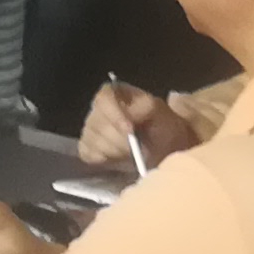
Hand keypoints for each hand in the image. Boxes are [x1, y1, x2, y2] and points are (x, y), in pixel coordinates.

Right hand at [79, 82, 195, 172]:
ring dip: (114, 152)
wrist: (165, 148)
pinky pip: (89, 154)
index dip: (114, 115)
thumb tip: (128, 116)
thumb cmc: (163, 126)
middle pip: (97, 123)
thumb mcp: (160, 112)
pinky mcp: (88, 148)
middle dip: (118, 140)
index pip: (104, 99)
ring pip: (93, 141)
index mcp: (114, 93)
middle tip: (136, 150)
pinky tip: (118, 160)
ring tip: (131, 155)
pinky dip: (105, 160)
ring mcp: (90, 129)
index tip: (130, 131)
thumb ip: (144, 107)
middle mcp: (97, 109)